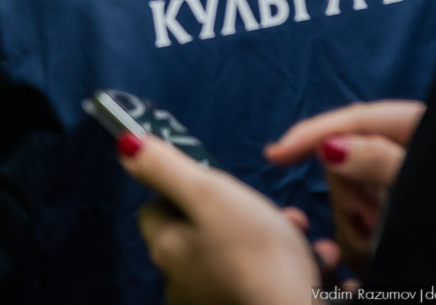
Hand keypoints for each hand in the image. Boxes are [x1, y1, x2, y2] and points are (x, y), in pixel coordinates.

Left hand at [121, 137, 318, 304]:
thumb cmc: (254, 252)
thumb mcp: (208, 193)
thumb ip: (165, 167)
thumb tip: (126, 145)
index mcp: (166, 249)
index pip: (156, 207)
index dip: (184, 190)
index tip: (218, 187)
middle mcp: (179, 281)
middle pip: (198, 230)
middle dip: (235, 213)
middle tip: (267, 208)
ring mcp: (210, 299)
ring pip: (232, 253)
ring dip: (265, 236)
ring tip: (295, 229)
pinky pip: (256, 278)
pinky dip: (280, 266)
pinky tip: (309, 258)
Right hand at [265, 101, 423, 271]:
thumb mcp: (423, 183)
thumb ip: (380, 161)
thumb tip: (331, 146)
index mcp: (417, 128)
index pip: (352, 119)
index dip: (308, 135)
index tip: (275, 154)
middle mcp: (407, 147)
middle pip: (348, 157)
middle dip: (348, 193)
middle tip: (367, 224)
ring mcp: (404, 175)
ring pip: (354, 189)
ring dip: (358, 218)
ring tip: (377, 240)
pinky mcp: (402, 201)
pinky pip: (367, 210)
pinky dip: (366, 229)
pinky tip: (374, 245)